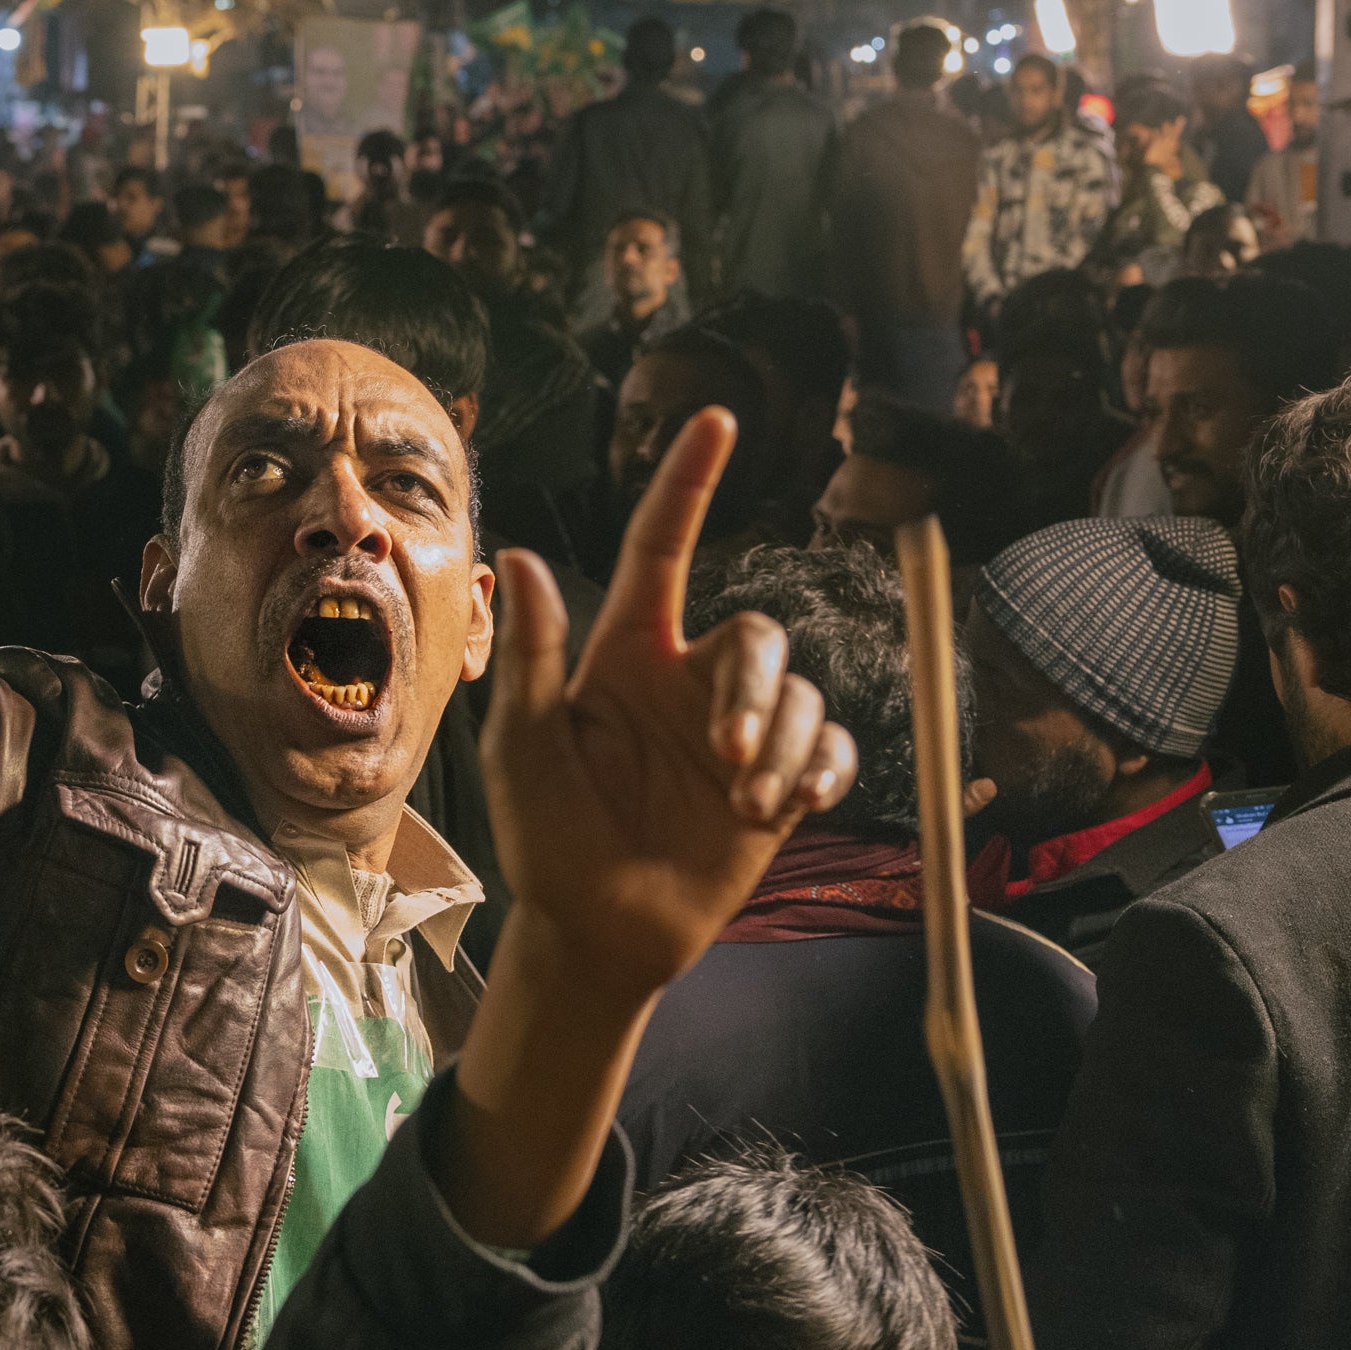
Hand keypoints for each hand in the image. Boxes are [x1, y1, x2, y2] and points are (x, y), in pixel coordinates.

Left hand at [440, 410, 856, 1249]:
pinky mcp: (780, 783)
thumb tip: (518, 554)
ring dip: (782, 747)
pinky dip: (823, 769)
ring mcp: (740, 732)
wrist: (602, 930)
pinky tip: (792, 805)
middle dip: (754, 691)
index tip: (718, 419)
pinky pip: (832, 746)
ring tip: (744, 805)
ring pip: (800, 693)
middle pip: (758, 634)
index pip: (666, 548)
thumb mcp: (524, 747)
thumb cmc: (548, 837)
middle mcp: (691, 681)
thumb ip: (532, 655)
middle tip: (727, 759)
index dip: (690, 484)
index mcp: (628, 655)